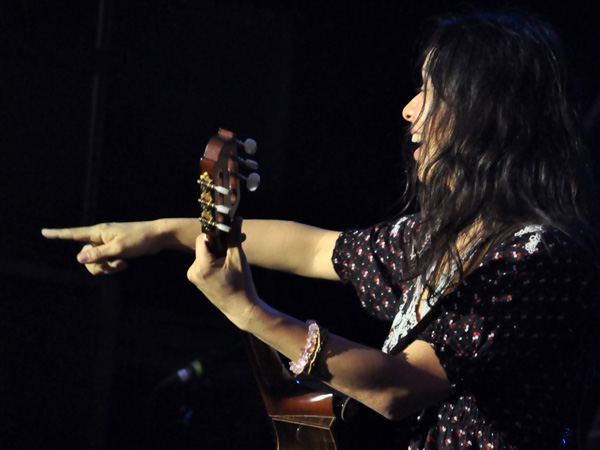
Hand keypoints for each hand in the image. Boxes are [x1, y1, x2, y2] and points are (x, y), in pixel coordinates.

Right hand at [41, 221, 162, 274]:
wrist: (157, 237)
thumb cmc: (139, 240)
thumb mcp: (119, 249)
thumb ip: (99, 255)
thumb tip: (79, 258)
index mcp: (99, 232)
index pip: (74, 233)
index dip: (58, 234)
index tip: (44, 232)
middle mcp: (101, 237)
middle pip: (86, 256)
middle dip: (96, 266)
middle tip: (113, 266)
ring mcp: (108, 243)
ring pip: (96, 261)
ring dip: (107, 268)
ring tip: (121, 264)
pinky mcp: (116, 249)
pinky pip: (106, 262)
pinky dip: (113, 266)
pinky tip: (125, 264)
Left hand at [187, 218, 258, 329]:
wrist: (240, 308)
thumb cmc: (241, 284)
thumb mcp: (238, 258)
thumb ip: (234, 237)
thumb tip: (236, 219)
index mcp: (202, 266)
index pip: (203, 239)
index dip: (216, 234)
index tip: (229, 233)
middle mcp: (193, 271)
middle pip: (204, 246)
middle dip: (220, 244)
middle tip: (236, 245)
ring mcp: (194, 277)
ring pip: (205, 254)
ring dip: (218, 252)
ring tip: (233, 260)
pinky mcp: (197, 280)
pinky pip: (204, 263)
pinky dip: (215, 261)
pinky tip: (227, 268)